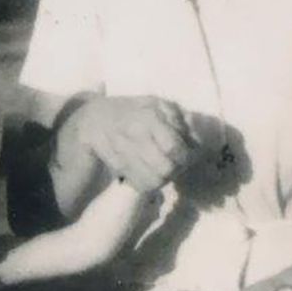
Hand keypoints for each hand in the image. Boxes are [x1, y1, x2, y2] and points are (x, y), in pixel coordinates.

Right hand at [63, 95, 198, 192]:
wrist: (95, 119)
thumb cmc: (134, 110)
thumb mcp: (159, 104)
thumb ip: (181, 120)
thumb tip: (196, 140)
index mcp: (148, 117)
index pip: (173, 147)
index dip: (186, 155)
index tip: (188, 154)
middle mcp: (134, 136)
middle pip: (165, 169)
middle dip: (177, 169)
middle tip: (178, 163)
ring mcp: (124, 154)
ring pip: (154, 182)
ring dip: (166, 179)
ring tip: (166, 168)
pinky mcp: (118, 168)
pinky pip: (142, 186)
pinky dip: (152, 184)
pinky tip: (152, 174)